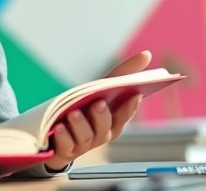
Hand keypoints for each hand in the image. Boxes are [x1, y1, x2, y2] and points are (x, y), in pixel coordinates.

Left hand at [43, 50, 151, 171]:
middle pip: (105, 128)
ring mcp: (83, 145)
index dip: (130, 106)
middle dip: (102, 116)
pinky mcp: (65, 151)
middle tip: (99, 104)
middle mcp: (100, 135)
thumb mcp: (99, 90)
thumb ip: (122, 74)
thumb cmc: (85, 108)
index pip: (124, 115)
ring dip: (80, 125)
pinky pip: (65, 146)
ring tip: (74, 113)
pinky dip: (64, 137)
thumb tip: (146, 54)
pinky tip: (59, 128)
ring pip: (85, 137)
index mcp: (112, 121)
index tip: (135, 94)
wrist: (58, 134)